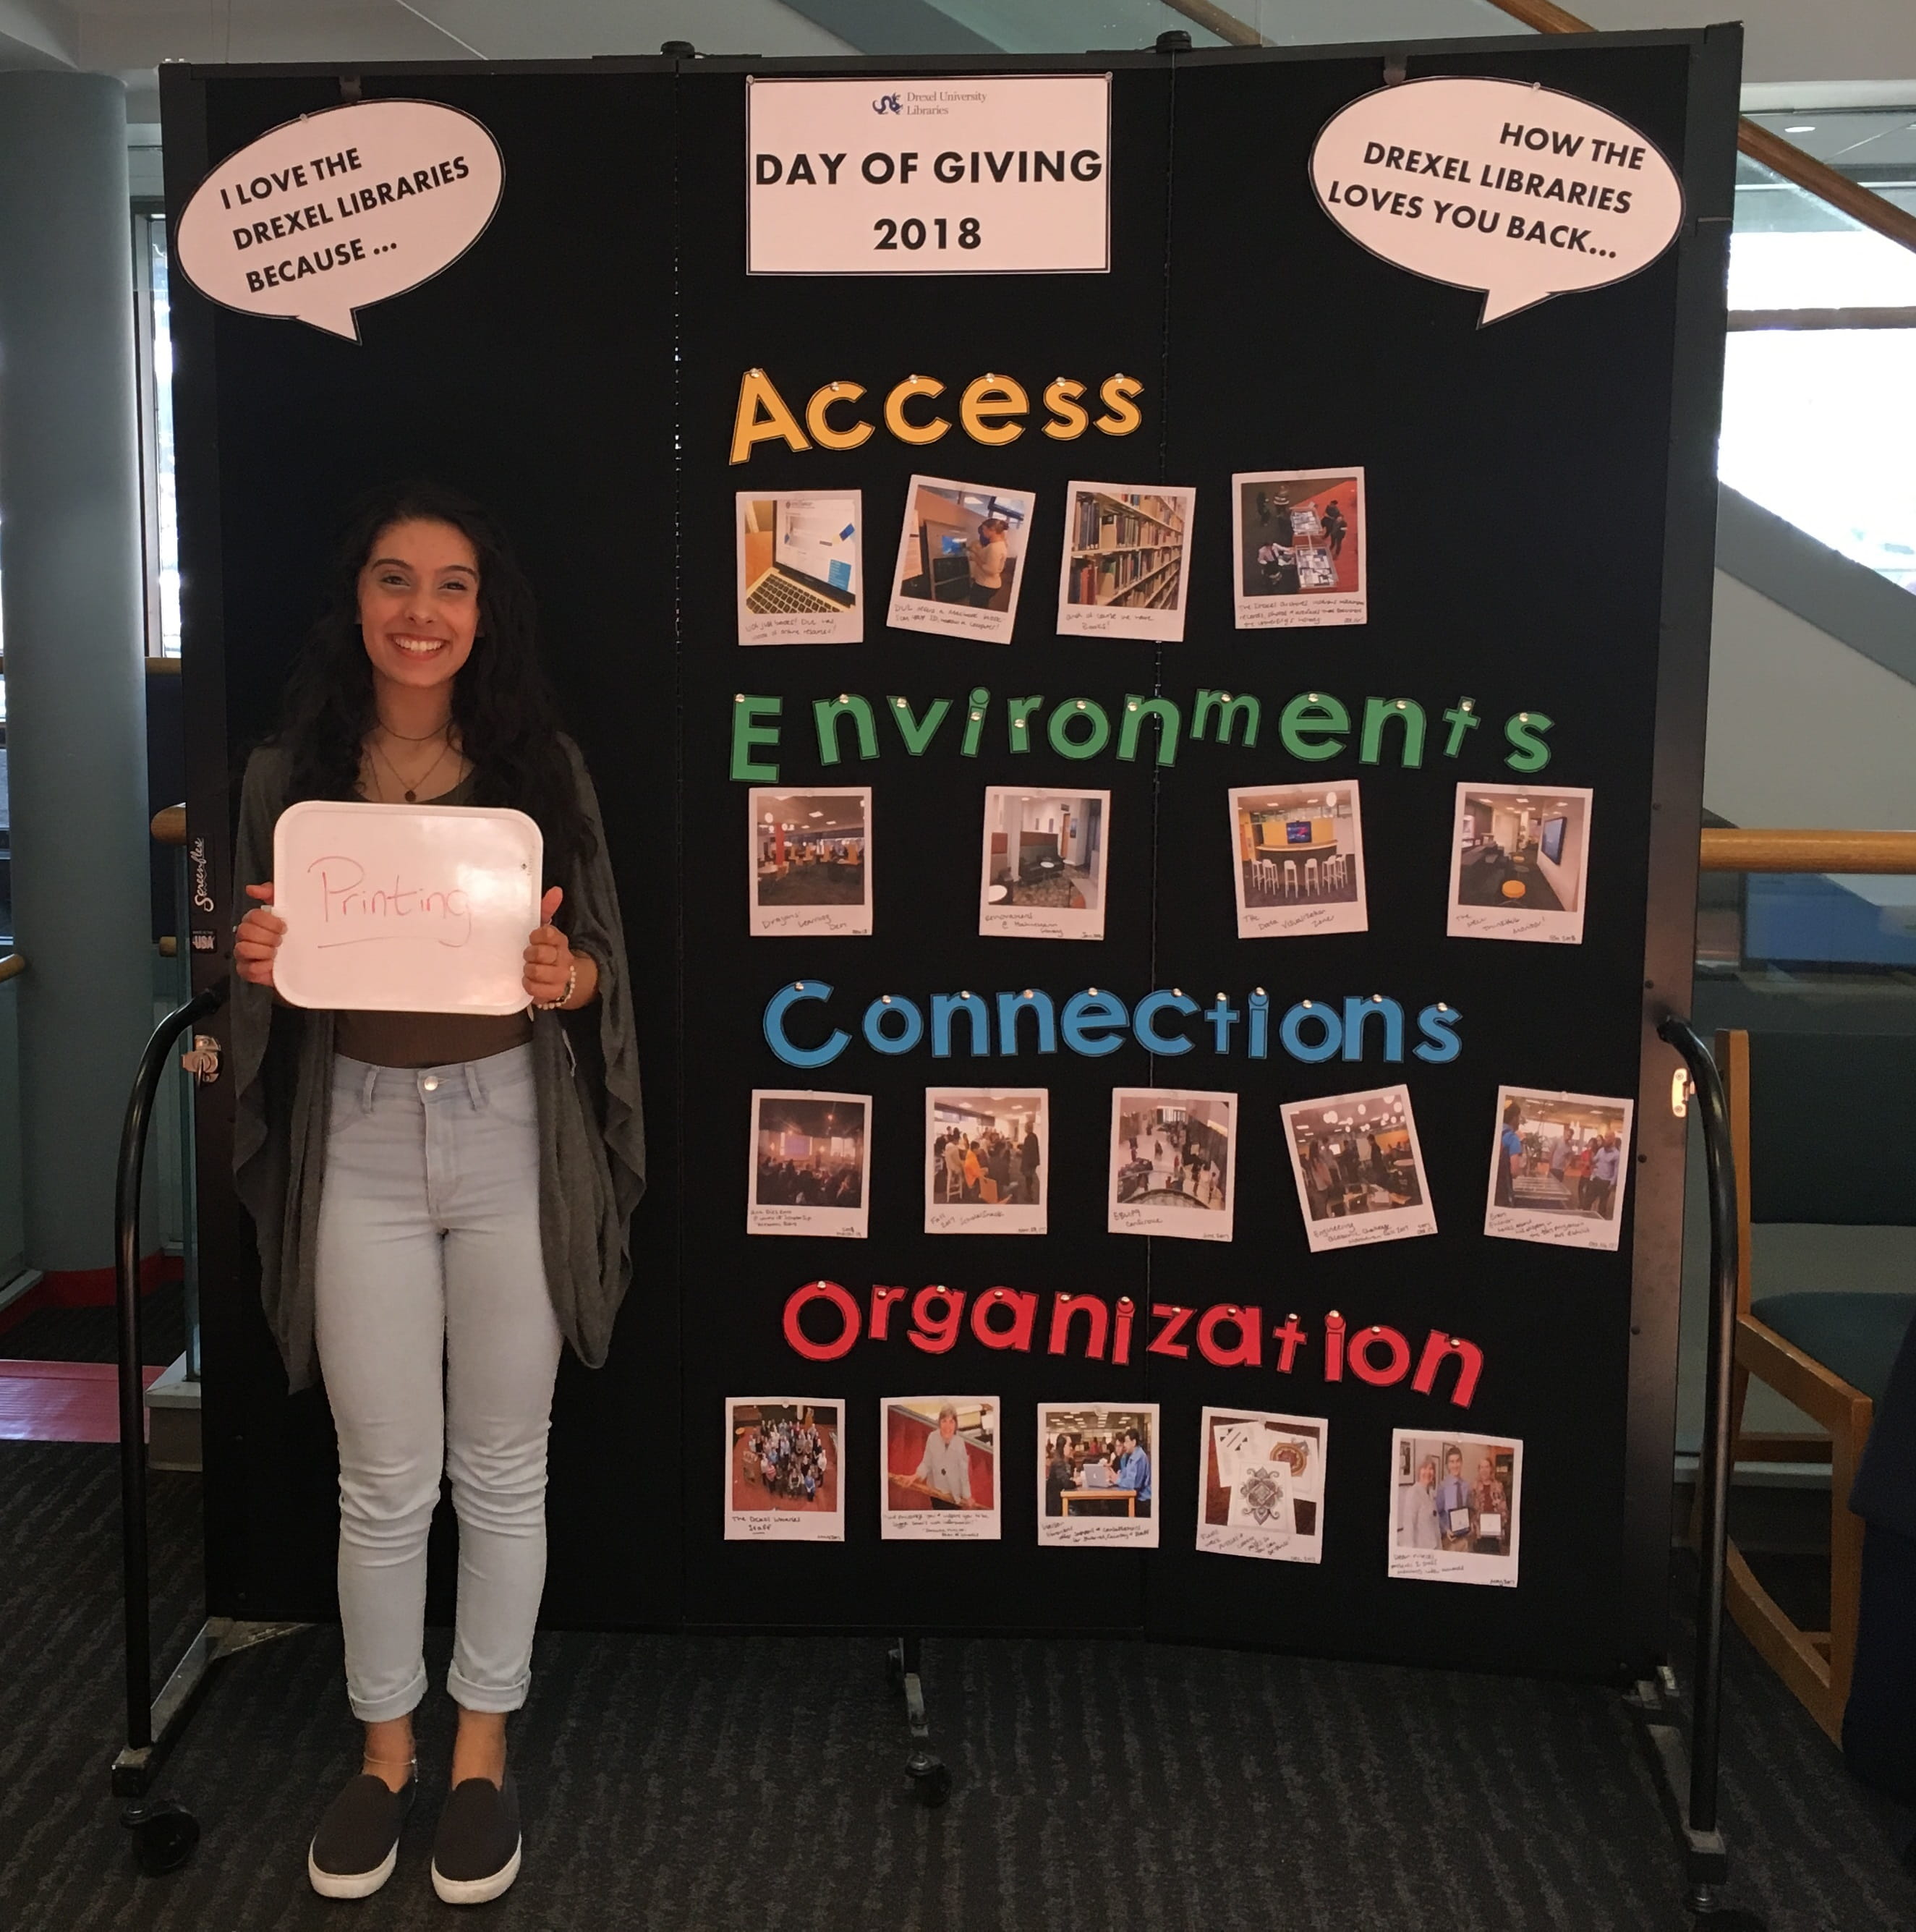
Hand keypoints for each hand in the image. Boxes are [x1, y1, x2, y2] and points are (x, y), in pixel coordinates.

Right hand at [234, 883, 284, 988]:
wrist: (305, 963)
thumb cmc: (294, 936)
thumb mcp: (288, 910)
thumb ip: (272, 894)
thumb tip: (252, 888)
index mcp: (254, 921)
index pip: (253, 915)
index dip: (270, 922)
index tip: (283, 927)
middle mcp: (246, 937)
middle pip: (245, 931)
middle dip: (268, 936)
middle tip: (280, 940)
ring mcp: (245, 955)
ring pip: (243, 949)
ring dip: (264, 951)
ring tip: (276, 953)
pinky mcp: (248, 972)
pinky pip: (247, 969)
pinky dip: (262, 967)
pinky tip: (272, 965)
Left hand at [524, 886, 598, 1008]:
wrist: (565, 979)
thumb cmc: (548, 950)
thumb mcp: (546, 930)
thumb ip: (547, 909)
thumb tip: (556, 890)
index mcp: (560, 941)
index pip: (548, 933)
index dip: (536, 935)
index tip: (531, 937)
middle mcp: (563, 959)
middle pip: (542, 954)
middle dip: (530, 954)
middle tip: (528, 955)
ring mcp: (559, 977)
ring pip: (538, 972)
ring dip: (529, 970)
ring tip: (528, 969)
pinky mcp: (553, 993)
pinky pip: (536, 990)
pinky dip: (529, 985)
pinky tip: (528, 981)